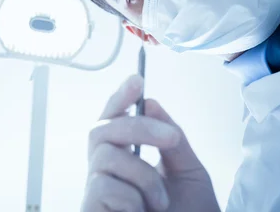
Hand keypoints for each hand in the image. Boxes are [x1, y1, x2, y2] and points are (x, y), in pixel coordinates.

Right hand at [82, 75, 219, 211]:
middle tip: (170, 138)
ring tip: (159, 204)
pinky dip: (132, 201)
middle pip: (102, 128)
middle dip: (136, 126)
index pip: (115, 120)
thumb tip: (152, 104)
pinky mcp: (90, 206)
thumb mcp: (189, 175)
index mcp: (126, 158)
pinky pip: (104, 187)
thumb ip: (172, 140)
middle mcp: (105, 170)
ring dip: (143, 178)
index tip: (138, 80)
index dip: (121, 98)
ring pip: (106, 157)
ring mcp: (95, 189)